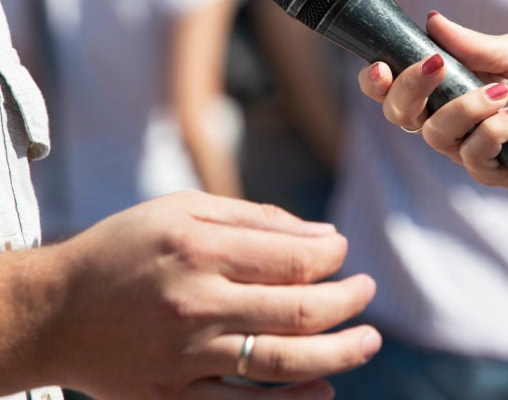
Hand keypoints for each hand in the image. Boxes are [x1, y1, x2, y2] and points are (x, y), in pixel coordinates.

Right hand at [37, 191, 378, 398]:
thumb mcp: (182, 211)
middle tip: (367, 291)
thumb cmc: (126, 249)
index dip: (332, 256)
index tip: (342, 251)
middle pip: (298, 311)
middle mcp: (196, 305)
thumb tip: (324, 235)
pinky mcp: (173, 397)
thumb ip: (255, 219)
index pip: (294, 260)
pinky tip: (324, 389)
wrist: (53, 312)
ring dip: (338, 354)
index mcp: (200, 250)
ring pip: (282, 363)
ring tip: (369, 342)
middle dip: (348, 301)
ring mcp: (185, 357)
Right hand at [357, 12, 507, 192]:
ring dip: (465, 107)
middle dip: (411, 87)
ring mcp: (462, 146)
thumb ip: (475, 44)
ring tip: (501, 93)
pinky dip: (494, 129)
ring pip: (435, 132)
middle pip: (399, 112)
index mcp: (444, 87)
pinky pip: (472, 152)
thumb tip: (433, 21)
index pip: (393, 87)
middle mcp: (445, 118)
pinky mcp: (484, 169)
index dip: (376, 80)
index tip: (381, 66)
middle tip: (437, 67)